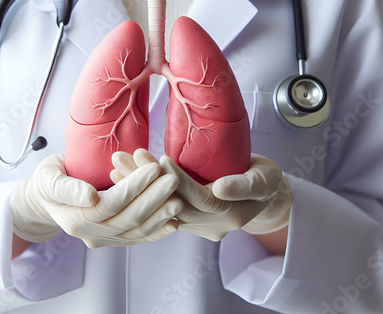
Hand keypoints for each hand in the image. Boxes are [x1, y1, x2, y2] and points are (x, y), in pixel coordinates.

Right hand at [10, 154, 182, 247]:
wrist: (46, 199)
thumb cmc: (47, 181)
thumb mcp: (48, 178)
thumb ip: (67, 188)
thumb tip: (90, 195)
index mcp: (77, 218)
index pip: (112, 203)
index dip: (134, 186)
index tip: (154, 167)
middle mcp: (91, 234)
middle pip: (129, 219)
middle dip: (154, 199)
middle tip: (174, 179)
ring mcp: (104, 239)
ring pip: (137, 231)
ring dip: (160, 216)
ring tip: (180, 200)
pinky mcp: (113, 238)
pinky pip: (138, 238)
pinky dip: (157, 231)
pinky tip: (174, 223)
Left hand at [111, 150, 290, 240]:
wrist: (266, 196)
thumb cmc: (266, 181)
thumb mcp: (265, 179)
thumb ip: (245, 184)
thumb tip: (222, 188)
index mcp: (230, 215)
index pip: (198, 198)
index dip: (177, 180)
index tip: (158, 159)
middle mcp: (210, 224)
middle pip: (173, 203)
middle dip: (147, 180)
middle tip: (122, 158)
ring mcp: (197, 225)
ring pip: (163, 205)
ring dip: (139, 186)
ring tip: (116, 165)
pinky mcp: (188, 218)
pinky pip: (162, 206)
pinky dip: (144, 191)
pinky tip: (124, 176)